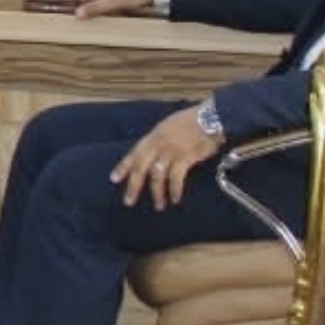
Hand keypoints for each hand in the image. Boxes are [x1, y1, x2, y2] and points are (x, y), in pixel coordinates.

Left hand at [109, 104, 223, 208]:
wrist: (211, 118)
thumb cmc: (192, 121)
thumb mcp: (169, 126)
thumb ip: (159, 139)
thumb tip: (153, 153)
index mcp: (153, 136)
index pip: (134, 153)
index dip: (123, 166)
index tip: (114, 179)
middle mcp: (158, 144)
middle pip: (141, 167)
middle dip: (134, 185)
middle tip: (128, 201)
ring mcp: (171, 151)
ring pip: (157, 176)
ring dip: (157, 193)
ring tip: (158, 206)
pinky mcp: (185, 158)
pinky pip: (176, 178)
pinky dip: (175, 190)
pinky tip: (175, 199)